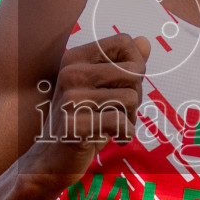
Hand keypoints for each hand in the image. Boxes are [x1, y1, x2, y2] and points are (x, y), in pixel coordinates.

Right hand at [31, 33, 150, 172]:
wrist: (53, 158)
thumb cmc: (84, 120)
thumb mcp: (104, 88)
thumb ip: (124, 65)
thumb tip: (146, 41)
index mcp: (75, 58)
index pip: (123, 41)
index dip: (136, 64)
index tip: (126, 85)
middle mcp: (70, 73)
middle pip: (133, 71)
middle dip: (136, 96)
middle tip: (121, 112)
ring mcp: (70, 99)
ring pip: (131, 97)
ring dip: (131, 118)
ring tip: (115, 126)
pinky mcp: (74, 126)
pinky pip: (121, 122)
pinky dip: (126, 134)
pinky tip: (116, 139)